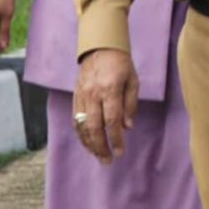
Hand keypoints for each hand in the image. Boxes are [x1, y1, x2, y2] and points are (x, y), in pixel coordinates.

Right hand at [72, 47, 140, 162]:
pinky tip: (87, 143)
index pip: (112, 121)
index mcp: (109, 90)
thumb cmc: (121, 64)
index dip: (116, 139)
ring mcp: (81, 96)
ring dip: (89, 144)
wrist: (99, 47)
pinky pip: (75, 119)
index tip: (120, 152)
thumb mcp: (133, 80)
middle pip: (94, 127)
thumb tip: (127, 127)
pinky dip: (80, 134)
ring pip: (82, 125)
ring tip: (98, 156)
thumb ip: (130, 104)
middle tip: (108, 161)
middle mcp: (92, 95)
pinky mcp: (75, 96)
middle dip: (100, 147)